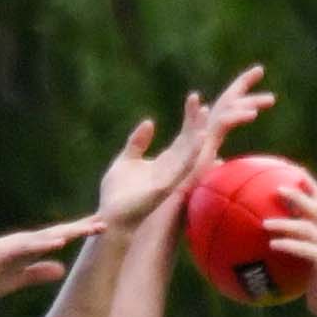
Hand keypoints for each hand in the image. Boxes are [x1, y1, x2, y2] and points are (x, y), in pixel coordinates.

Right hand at [0, 217, 102, 300]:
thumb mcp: (17, 279)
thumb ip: (39, 272)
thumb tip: (63, 269)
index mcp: (29, 248)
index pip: (60, 238)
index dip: (82, 233)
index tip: (103, 228)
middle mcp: (25, 241)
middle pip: (60, 232)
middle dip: (83, 227)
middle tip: (107, 221)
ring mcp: (15, 245)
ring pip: (48, 236)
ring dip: (70, 231)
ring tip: (92, 228)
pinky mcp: (4, 252)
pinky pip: (28, 247)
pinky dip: (45, 244)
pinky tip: (60, 242)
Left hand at [102, 67, 275, 232]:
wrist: (111, 219)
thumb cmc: (116, 195)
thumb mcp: (125, 161)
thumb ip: (137, 143)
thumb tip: (149, 122)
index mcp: (165, 163)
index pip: (183, 136)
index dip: (190, 117)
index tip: (194, 98)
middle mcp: (172, 170)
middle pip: (191, 141)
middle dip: (198, 121)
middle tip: (203, 101)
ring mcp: (171, 179)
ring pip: (190, 153)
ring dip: (198, 133)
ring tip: (205, 112)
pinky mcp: (165, 188)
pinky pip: (182, 168)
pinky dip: (191, 152)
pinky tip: (198, 137)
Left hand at [264, 169, 316, 316]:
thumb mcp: (308, 273)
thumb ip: (296, 258)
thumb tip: (271, 252)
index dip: (311, 187)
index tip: (295, 172)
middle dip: (300, 195)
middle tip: (277, 187)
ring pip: (309, 228)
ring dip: (286, 223)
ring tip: (264, 223)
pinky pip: (306, 250)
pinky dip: (289, 245)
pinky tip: (272, 245)